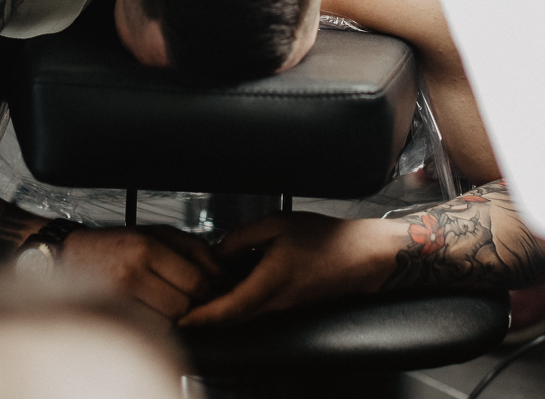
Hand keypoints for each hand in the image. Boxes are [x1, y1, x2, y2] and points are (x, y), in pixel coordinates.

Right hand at [59, 225, 220, 321]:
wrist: (70, 254)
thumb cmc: (116, 243)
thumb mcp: (157, 233)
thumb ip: (195, 249)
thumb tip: (221, 273)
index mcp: (146, 248)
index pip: (196, 282)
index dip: (204, 288)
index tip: (199, 286)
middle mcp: (131, 272)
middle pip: (183, 306)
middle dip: (186, 302)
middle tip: (176, 291)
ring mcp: (118, 297)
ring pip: (167, 322)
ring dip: (169, 315)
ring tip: (157, 298)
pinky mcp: (110, 314)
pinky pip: (147, 330)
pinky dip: (152, 323)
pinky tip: (144, 307)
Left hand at [178, 213, 396, 325]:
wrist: (362, 256)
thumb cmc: (328, 239)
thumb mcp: (278, 224)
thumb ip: (243, 237)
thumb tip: (219, 251)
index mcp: (269, 283)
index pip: (227, 310)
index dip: (201, 317)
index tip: (182, 320)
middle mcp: (275, 302)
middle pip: (231, 318)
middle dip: (205, 317)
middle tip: (182, 307)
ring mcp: (284, 305)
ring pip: (244, 314)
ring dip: (221, 309)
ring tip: (201, 295)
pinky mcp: (291, 302)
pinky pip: (258, 307)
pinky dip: (238, 302)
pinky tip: (231, 287)